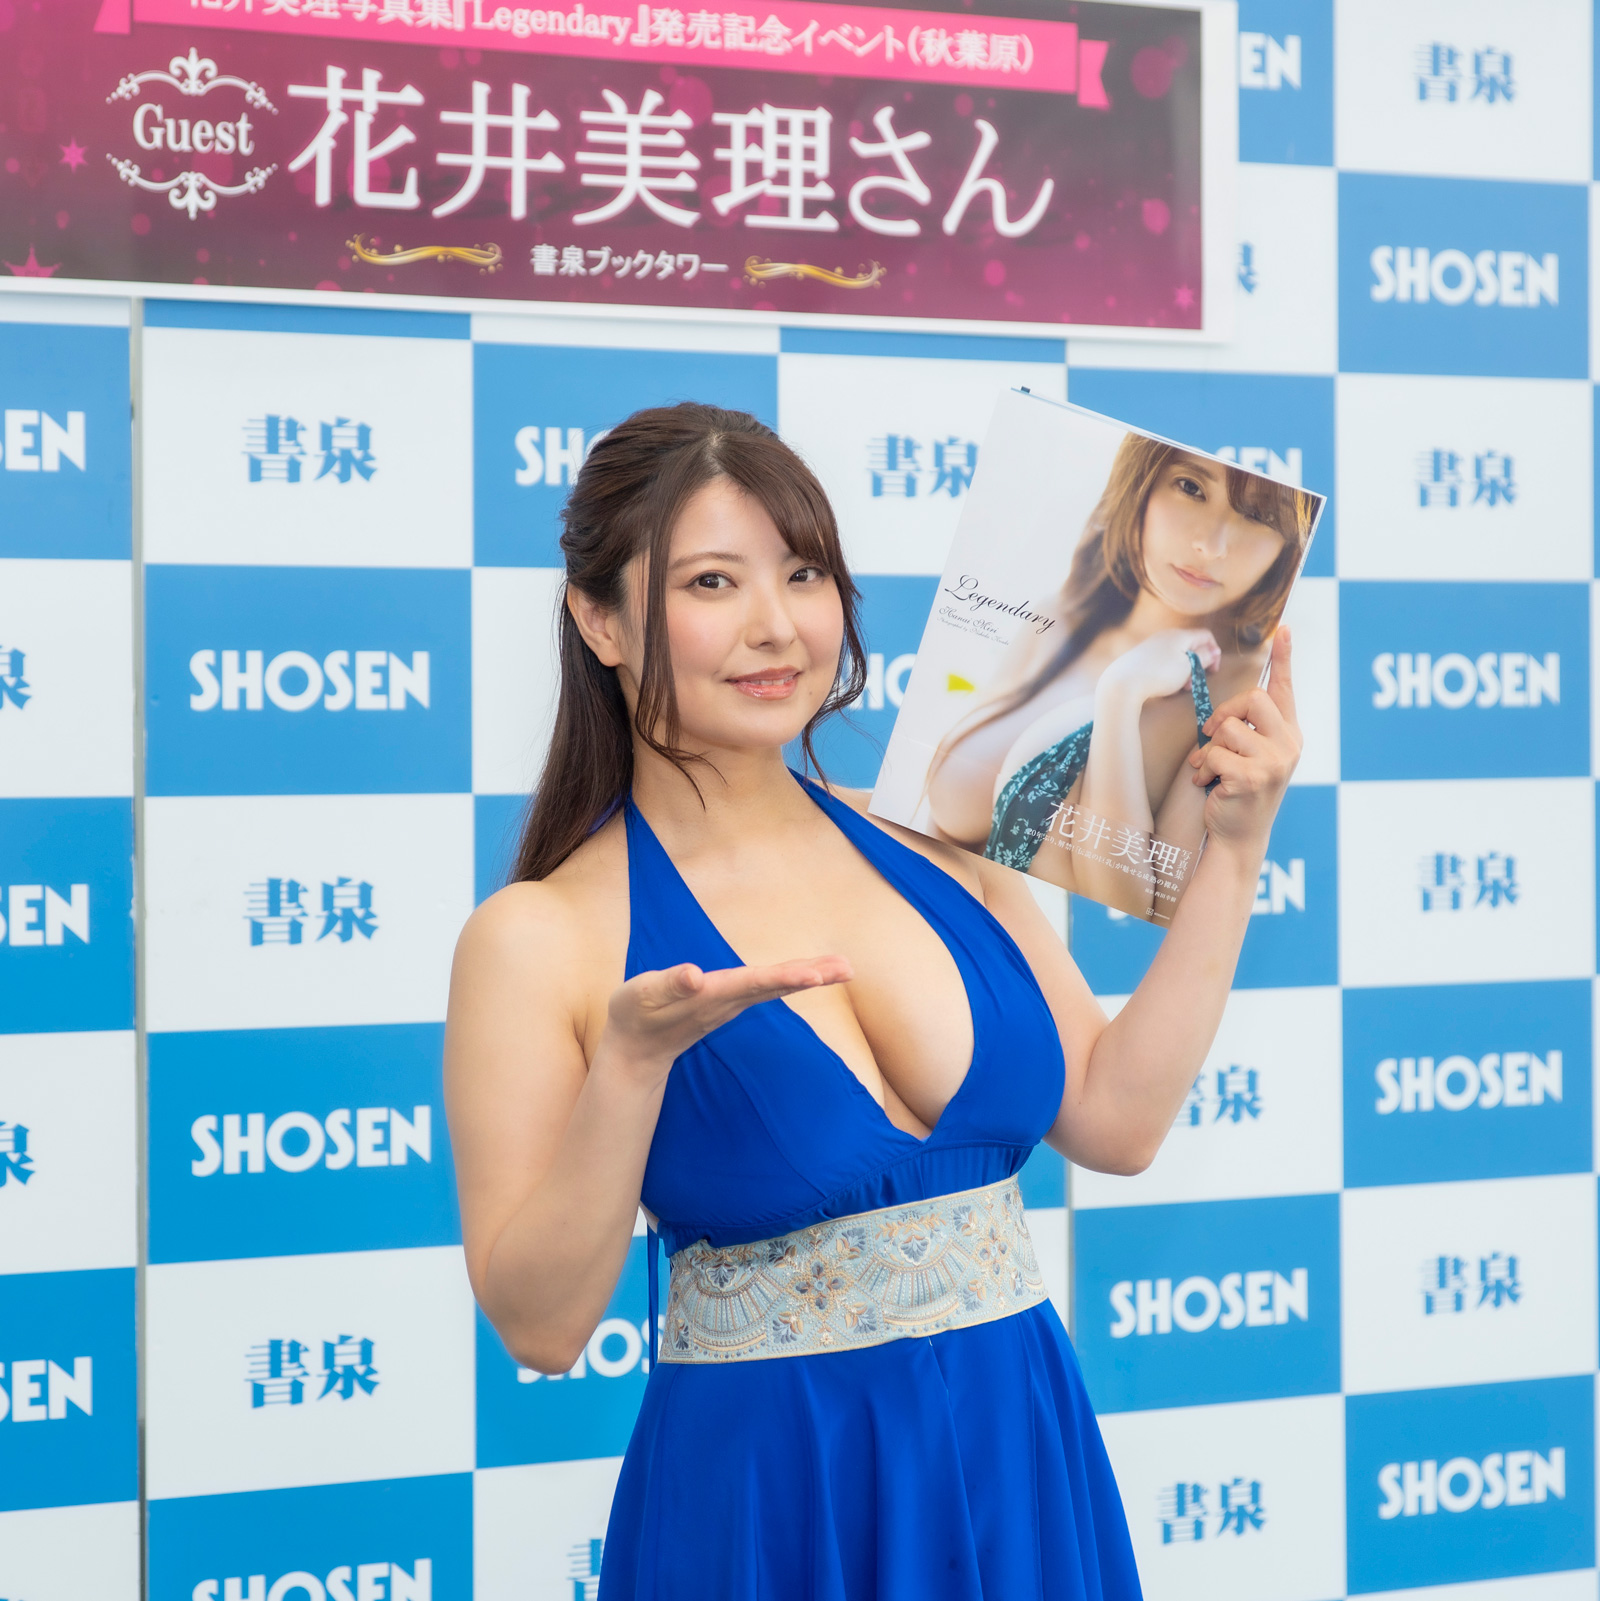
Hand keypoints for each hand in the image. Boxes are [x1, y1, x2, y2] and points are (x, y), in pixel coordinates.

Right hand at [600, 954, 852, 1087]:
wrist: (636, 1050)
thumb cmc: (635, 1015)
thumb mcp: (642, 996)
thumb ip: (669, 985)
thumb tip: (694, 974)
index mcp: (711, 996)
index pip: (754, 983)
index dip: (785, 978)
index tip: (815, 976)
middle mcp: (729, 1001)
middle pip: (777, 986)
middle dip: (812, 976)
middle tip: (847, 968)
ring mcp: (732, 1004)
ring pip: (777, 987)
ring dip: (810, 976)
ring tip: (843, 968)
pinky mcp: (730, 1002)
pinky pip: (769, 988)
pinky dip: (793, 978)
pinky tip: (812, 973)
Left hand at [1098, 628, 1220, 706]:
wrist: (1123, 683)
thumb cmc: (1160, 674)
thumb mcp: (1188, 666)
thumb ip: (1204, 657)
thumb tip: (1213, 650)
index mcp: (1179, 635)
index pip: (1205, 636)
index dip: (1214, 652)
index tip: (1213, 671)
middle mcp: (1164, 636)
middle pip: (1190, 647)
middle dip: (1197, 665)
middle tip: (1193, 683)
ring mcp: (1151, 646)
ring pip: (1176, 656)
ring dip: (1184, 672)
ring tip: (1180, 688)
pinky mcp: (1140, 657)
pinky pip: (1162, 662)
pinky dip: (1169, 673)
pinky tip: (1164, 687)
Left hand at [1187, 628, 1300, 849]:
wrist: (1239, 836)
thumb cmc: (1238, 791)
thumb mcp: (1250, 755)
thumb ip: (1248, 730)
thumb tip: (1227, 711)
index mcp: (1289, 734)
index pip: (1286, 689)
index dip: (1284, 658)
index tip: (1285, 628)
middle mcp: (1289, 745)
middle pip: (1253, 698)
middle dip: (1225, 712)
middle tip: (1211, 734)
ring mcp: (1274, 762)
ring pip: (1229, 727)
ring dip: (1209, 747)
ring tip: (1210, 768)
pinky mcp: (1253, 777)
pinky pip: (1215, 754)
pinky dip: (1203, 769)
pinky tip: (1208, 785)